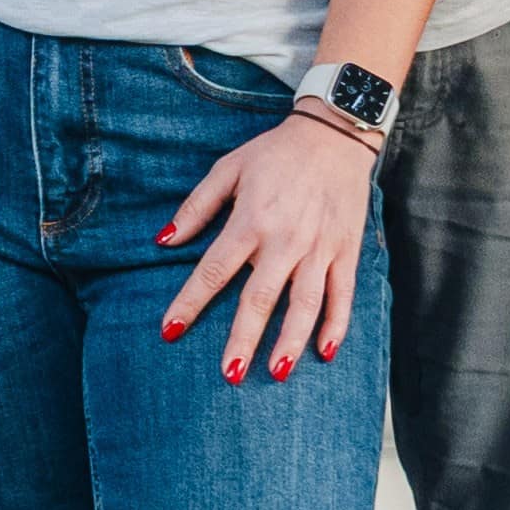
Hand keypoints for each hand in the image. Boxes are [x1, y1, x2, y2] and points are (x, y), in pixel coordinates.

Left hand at [158, 108, 382, 383]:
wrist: (334, 135)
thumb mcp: (228, 169)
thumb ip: (196, 207)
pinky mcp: (346, 251)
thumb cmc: (275, 153)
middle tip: (229, 374)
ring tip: (276, 373)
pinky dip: (336, 324)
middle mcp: (286, 240)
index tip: (170, 330)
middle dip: (244, 338)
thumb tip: (162, 241)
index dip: (190, 302)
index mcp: (251, 220)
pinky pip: (342, 295)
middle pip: (261, 297)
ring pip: (305, 304)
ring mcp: (320, 248)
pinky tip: (325, 352)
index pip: (214, 269)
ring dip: (291, 341)